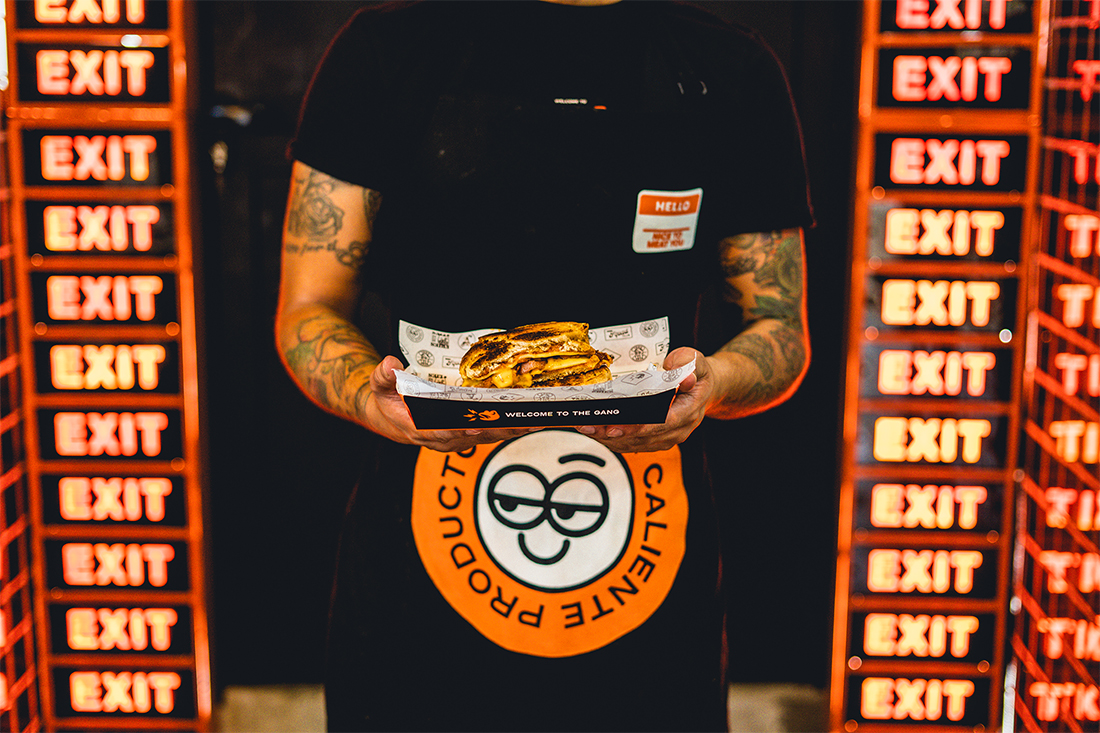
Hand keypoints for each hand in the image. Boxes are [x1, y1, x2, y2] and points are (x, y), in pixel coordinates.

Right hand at [361, 355, 540, 451]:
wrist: (393, 419)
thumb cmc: (389, 402)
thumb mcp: (380, 387)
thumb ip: (383, 376)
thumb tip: (390, 364)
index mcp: (419, 429)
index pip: (440, 432)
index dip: (457, 430)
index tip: (473, 427)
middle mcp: (441, 439)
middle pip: (472, 437)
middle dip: (495, 429)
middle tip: (516, 421)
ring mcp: (457, 440)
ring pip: (486, 437)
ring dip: (508, 430)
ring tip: (531, 422)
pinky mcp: (468, 437)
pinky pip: (490, 434)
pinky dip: (509, 428)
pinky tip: (528, 422)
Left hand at [577, 347, 713, 452]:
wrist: (702, 388)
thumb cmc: (696, 373)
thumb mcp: (695, 360)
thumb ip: (685, 363)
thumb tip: (679, 374)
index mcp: (689, 410)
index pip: (663, 423)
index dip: (640, 426)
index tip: (618, 426)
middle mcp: (679, 429)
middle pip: (644, 436)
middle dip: (616, 433)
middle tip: (592, 426)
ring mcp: (668, 437)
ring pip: (636, 443)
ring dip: (610, 438)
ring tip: (588, 428)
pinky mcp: (657, 440)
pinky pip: (634, 444)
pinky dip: (614, 440)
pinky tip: (597, 432)